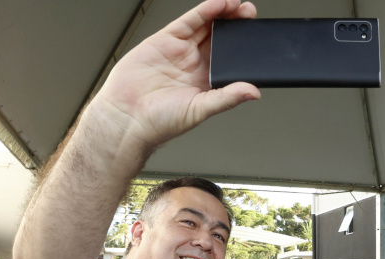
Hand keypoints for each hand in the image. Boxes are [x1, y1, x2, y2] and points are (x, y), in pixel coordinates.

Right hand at [94, 0, 260, 152]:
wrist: (127, 117)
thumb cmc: (160, 121)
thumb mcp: (200, 109)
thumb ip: (227, 97)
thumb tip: (253, 92)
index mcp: (206, 83)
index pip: (230, 60)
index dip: (242, 48)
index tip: (257, 38)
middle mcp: (194, 65)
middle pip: (220, 39)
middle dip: (236, 25)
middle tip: (250, 14)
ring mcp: (180, 51)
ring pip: (205, 26)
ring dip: (222, 14)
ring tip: (238, 5)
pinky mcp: (165, 40)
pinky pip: (188, 22)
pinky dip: (204, 11)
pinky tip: (219, 4)